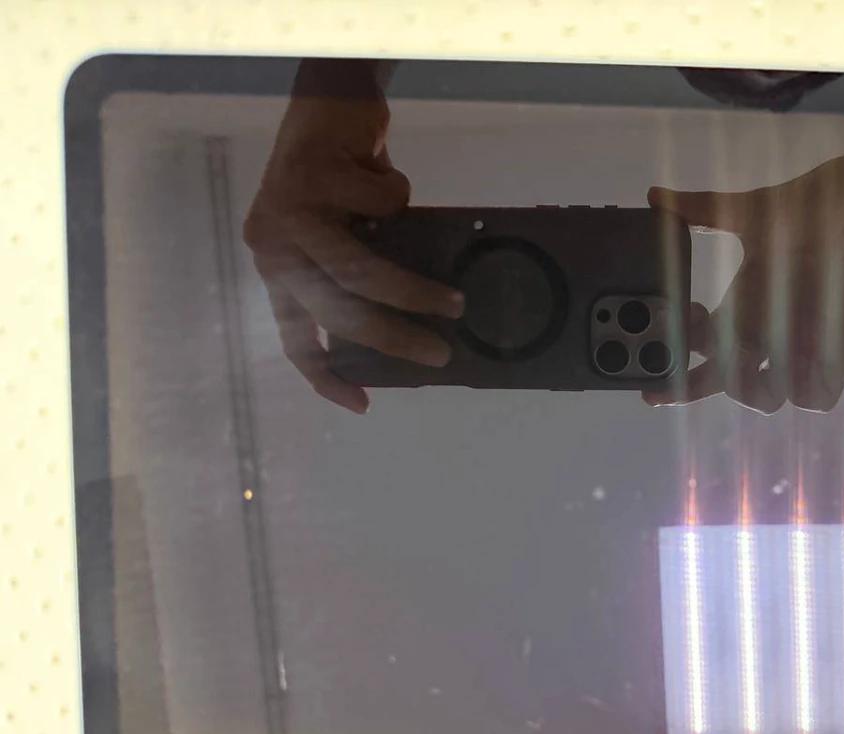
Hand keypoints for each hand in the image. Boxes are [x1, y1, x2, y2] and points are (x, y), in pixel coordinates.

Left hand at [243, 83, 463, 412]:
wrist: (328, 100)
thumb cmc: (342, 178)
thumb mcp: (339, 234)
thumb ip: (351, 273)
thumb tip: (405, 328)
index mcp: (277, 267)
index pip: (294, 336)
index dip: (324, 377)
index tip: (362, 406)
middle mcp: (273, 245)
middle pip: (337, 312)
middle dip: (395, 339)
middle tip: (439, 353)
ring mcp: (289, 210)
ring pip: (359, 271)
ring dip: (413, 291)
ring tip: (453, 301)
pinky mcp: (314, 174)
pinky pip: (382, 206)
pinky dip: (401, 196)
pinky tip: (387, 178)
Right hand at [644, 137, 843, 413]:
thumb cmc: (820, 202)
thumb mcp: (753, 208)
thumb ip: (703, 208)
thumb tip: (653, 195)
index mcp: (743, 300)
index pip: (699, 343)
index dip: (676, 351)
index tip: (663, 341)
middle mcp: (768, 329)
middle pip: (722, 379)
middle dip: (696, 382)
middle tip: (687, 365)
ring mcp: (802, 344)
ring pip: (765, 397)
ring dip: (749, 389)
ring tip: (746, 364)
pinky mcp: (839, 351)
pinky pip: (817, 398)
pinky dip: (807, 392)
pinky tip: (799, 368)